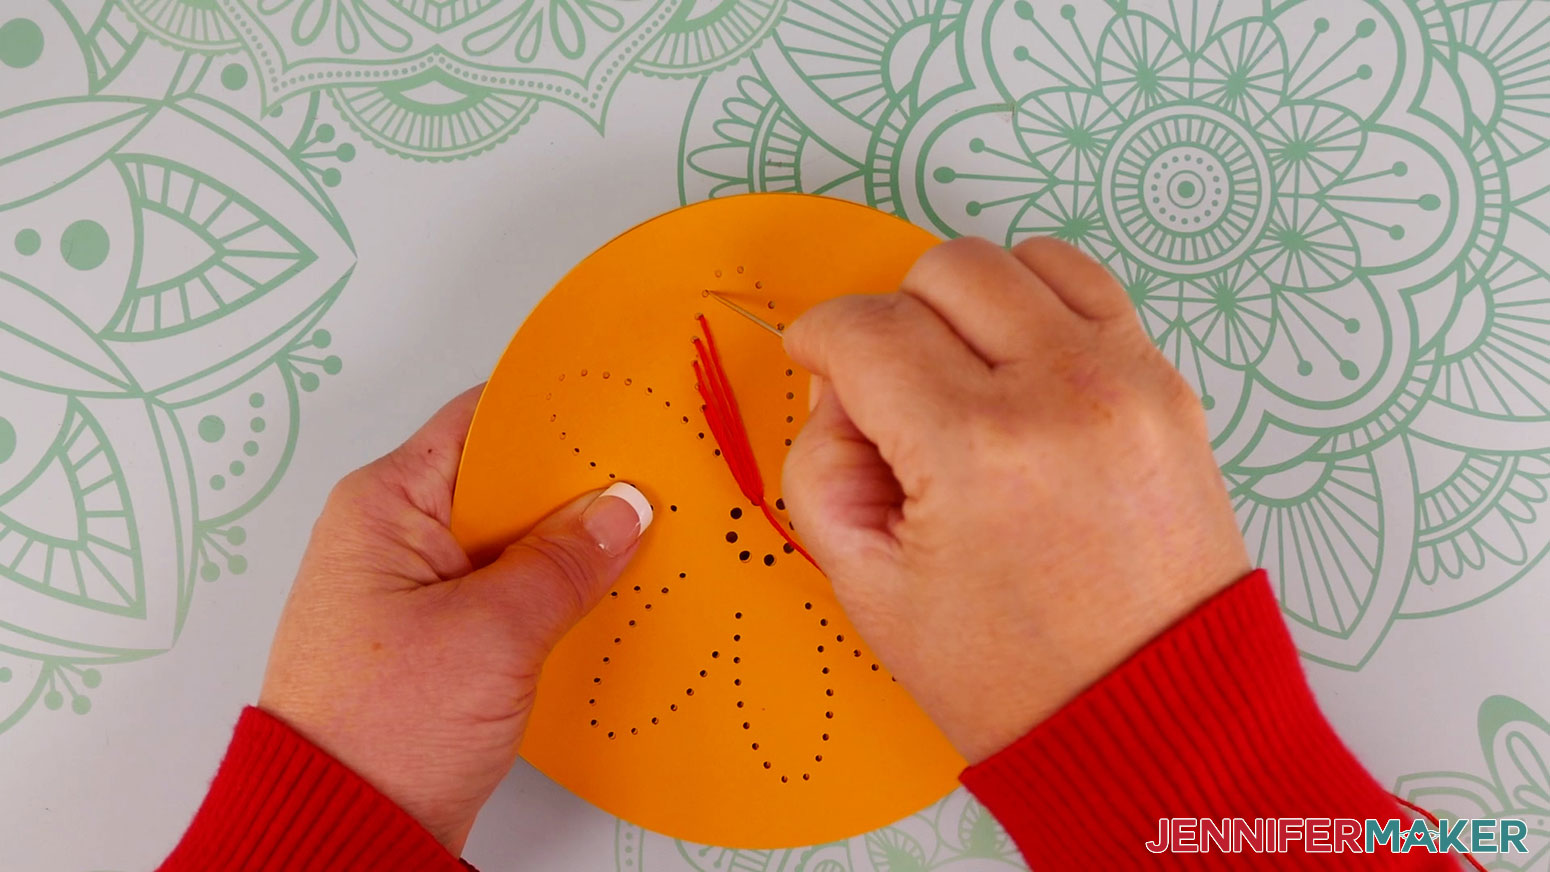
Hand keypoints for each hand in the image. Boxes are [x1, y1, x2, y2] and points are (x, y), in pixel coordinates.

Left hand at [258, 387, 651, 853]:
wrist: (344, 835)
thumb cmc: (380, 734)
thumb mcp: (494, 634)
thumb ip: (564, 563)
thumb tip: (621, 510)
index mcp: (385, 506)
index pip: (481, 422)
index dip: (554, 414)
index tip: (623, 417)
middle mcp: (393, 537)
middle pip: (501, 481)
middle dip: (574, 485)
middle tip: (649, 483)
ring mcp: (415, 590)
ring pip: (509, 541)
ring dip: (568, 545)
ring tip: (640, 539)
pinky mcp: (437, 640)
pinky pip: (505, 592)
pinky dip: (552, 592)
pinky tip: (602, 597)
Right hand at [781, 237, 1249, 763]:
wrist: (1153, 720)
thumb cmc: (1011, 676)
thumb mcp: (868, 586)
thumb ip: (821, 462)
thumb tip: (841, 385)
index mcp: (974, 450)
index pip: (866, 329)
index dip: (818, 337)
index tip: (813, 357)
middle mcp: (1059, 393)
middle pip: (942, 272)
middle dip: (891, 318)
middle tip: (889, 388)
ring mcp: (1127, 380)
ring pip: (1017, 260)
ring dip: (966, 299)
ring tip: (958, 373)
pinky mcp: (1168, 386)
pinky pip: (1089, 286)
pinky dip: (1038, 301)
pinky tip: (1018, 361)